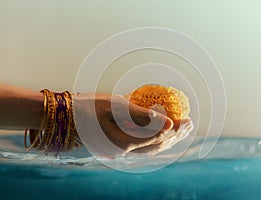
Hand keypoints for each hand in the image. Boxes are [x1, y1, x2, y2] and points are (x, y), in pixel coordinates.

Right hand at [74, 93, 192, 156]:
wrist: (64, 119)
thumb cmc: (87, 108)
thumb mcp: (114, 106)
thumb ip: (141, 115)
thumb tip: (168, 121)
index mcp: (124, 142)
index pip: (158, 136)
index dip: (175, 128)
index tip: (188, 119)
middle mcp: (123, 151)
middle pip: (157, 145)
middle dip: (175, 136)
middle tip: (190, 125)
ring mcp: (118, 152)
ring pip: (150, 149)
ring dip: (167, 140)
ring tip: (180, 132)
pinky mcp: (115, 148)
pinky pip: (140, 147)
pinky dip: (153, 141)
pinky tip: (160, 136)